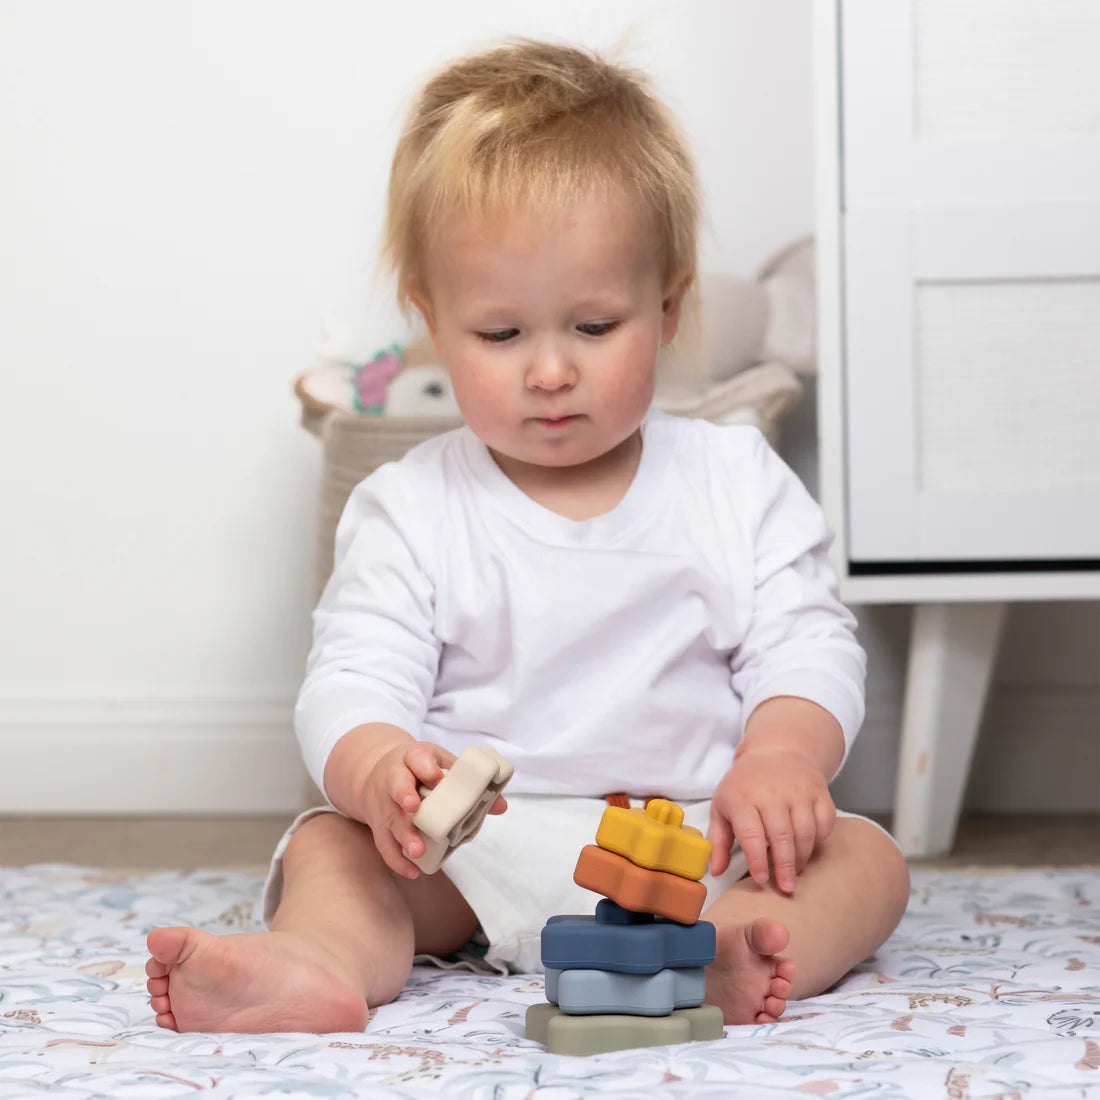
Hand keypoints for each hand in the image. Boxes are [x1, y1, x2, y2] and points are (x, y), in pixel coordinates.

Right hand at [359, 740, 506, 879]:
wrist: (378, 772)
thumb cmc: (419, 769)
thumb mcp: (442, 765)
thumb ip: (469, 783)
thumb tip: (501, 806)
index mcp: (413, 758)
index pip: (417, 757)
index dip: (425, 767)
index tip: (436, 778)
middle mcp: (393, 779)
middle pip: (396, 787)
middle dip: (405, 797)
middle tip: (415, 810)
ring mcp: (383, 803)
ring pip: (389, 819)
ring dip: (402, 835)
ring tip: (417, 851)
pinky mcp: (378, 825)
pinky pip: (383, 843)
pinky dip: (396, 859)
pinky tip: (413, 870)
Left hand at [707, 747, 835, 894]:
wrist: (775, 751)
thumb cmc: (745, 785)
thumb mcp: (723, 807)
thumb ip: (718, 841)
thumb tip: (715, 872)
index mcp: (742, 797)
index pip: (751, 833)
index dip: (757, 860)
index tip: (762, 879)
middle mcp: (771, 792)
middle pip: (782, 835)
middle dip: (785, 866)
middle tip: (786, 888)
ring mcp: (798, 790)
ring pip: (806, 831)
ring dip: (802, 857)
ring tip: (795, 871)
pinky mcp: (819, 790)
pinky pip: (826, 821)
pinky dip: (820, 838)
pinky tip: (809, 847)